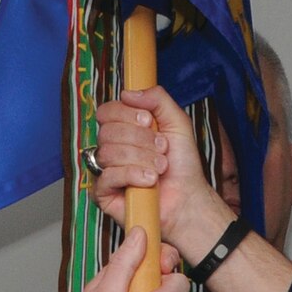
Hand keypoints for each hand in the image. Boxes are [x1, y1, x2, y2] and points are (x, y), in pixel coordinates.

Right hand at [95, 88, 234, 267]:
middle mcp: (112, 148)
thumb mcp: (177, 122)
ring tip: (160, 168)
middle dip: (140, 139)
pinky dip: (132, 175)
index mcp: (124, 130)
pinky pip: (107, 176)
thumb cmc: (182, 165)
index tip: (148, 121)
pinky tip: (149, 181)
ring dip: (141, 158)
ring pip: (108, 153)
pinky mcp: (103, 194)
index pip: (107, 111)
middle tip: (162, 149)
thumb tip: (127, 93)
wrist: (188, 198)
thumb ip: (157, 98)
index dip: (126, 114)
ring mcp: (106, 171)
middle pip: (107, 131)